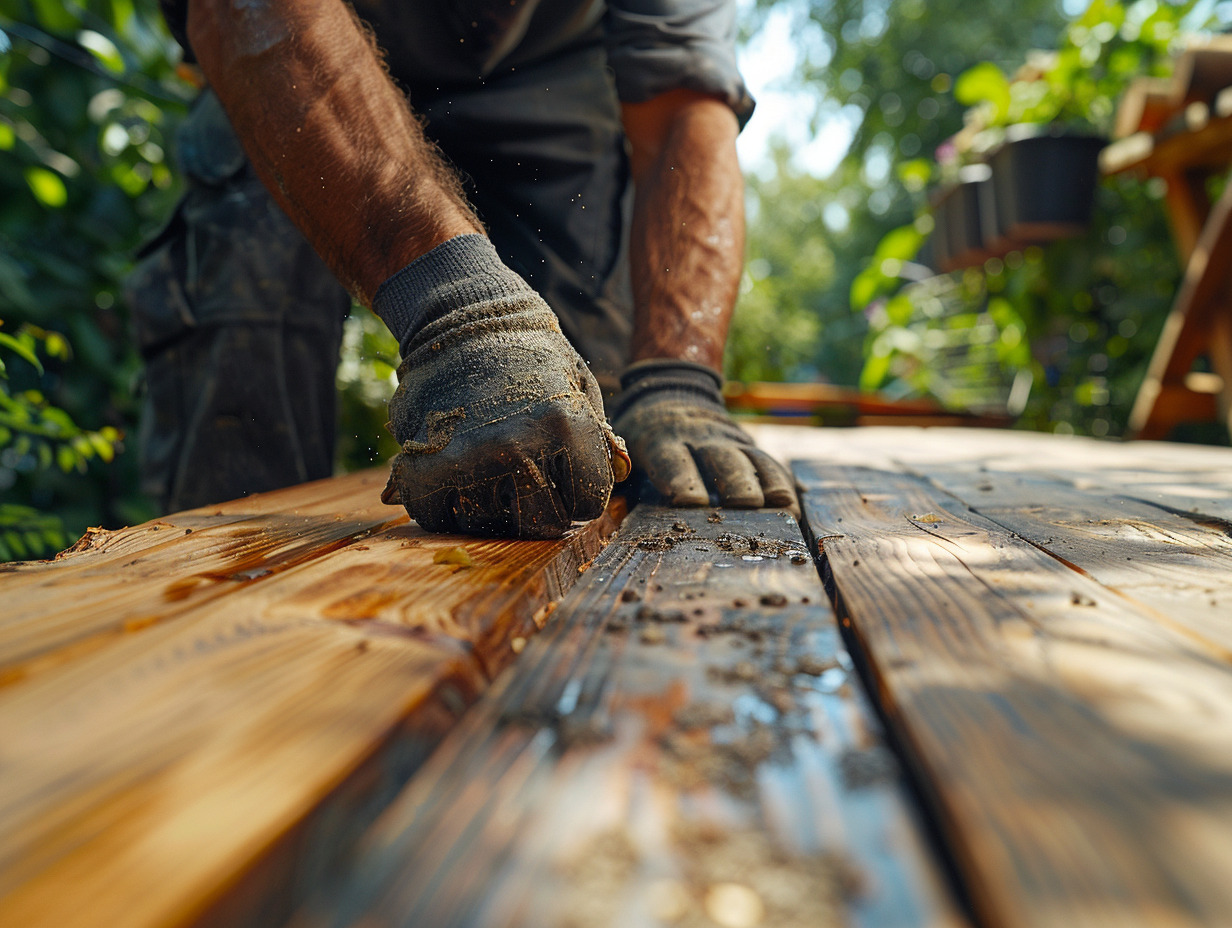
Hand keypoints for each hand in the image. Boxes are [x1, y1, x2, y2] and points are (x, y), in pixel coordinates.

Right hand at [378, 237, 628, 538]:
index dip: (578, 496)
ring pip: (490, 527)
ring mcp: (469, 458)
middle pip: (540, 525)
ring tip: (491, 476)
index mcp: (566, 426)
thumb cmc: (529, 356)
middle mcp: (517, 446)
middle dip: (539, 512)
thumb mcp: (579, 388)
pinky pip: (440, 517)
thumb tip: (622, 472)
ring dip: (492, 511)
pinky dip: (447, 508)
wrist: (461, 319)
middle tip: (527, 488)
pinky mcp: (425, 465)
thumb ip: (600, 438)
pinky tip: (458, 480)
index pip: (586, 505)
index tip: (564, 479)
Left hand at [610, 360, 795, 509]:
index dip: (681, 479)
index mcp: (662, 439)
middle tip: (747, 506)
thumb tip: (603, 507)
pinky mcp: (750, 447)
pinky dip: (786, 484)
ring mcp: (731, 440)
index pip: (672, 459)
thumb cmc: (638, 436)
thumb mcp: (619, 446)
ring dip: (771, 484)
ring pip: (755, 460)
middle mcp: (701, 438)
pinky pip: (772, 464)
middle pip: (723, 460)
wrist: (670, 391)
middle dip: (735, 482)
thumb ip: (617, 475)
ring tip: (785, 508)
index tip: (690, 502)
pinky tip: (796, 507)